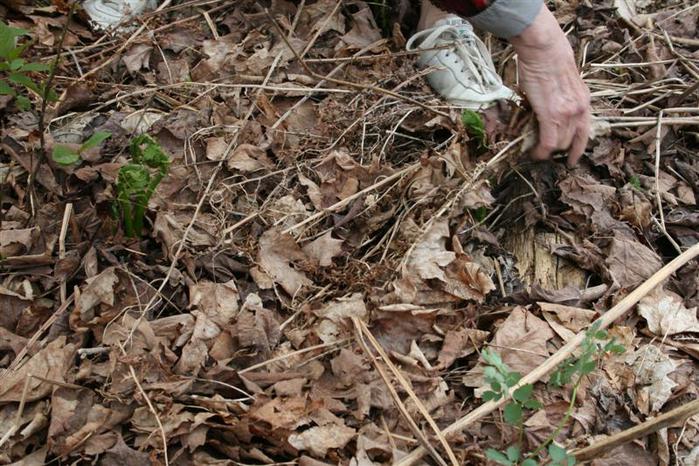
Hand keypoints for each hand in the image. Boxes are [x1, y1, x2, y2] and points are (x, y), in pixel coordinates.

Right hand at [509, 5, 590, 165]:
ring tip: (536, 150)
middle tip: (543, 150)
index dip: (577, 150)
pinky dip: (541, 151)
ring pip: (559, 144)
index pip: (584, 134)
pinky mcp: (552, 115)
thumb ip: (562, 101)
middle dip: (557, 149)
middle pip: (569, 142)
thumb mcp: (564, 84)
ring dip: (547, 150)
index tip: (571, 159)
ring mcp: (567, 114)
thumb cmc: (550, 60)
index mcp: (584, 102)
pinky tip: (535, 154)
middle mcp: (580, 110)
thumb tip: (550, 114)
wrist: (545, 50)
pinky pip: (548, 142)